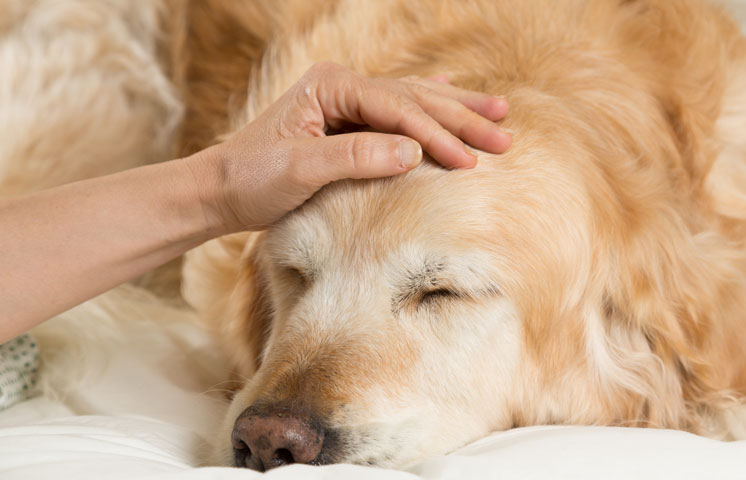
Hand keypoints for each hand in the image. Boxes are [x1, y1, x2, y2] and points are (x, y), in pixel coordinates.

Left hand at [194, 62, 511, 232]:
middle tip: (505, 135)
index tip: (471, 161)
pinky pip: (398, 107)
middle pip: (415, 98)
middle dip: (462, 117)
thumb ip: (355, 157)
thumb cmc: (252, 180)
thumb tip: (413, 151)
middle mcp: (342, 86)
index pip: (398, 108)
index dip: (437, 134)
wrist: (219, 190)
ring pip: (413, 99)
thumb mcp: (300, 171)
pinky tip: (449, 87)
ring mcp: (345, 100)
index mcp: (331, 88)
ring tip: (499, 111)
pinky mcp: (347, 120)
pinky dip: (428, 101)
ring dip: (456, 108)